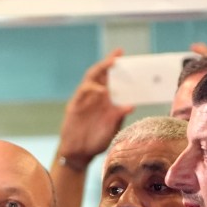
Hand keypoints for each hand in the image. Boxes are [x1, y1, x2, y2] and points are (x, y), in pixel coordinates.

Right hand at [56, 49, 133, 167]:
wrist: (80, 152)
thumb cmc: (97, 140)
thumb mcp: (112, 127)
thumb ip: (119, 115)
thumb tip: (131, 105)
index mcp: (108, 100)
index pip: (114, 80)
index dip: (120, 69)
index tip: (129, 58)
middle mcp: (96, 97)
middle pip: (101, 74)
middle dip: (109, 62)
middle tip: (118, 54)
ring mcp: (85, 100)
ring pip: (91, 78)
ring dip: (100, 69)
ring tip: (111, 64)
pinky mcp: (75, 106)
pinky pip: (82, 92)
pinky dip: (91, 88)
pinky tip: (101, 91)